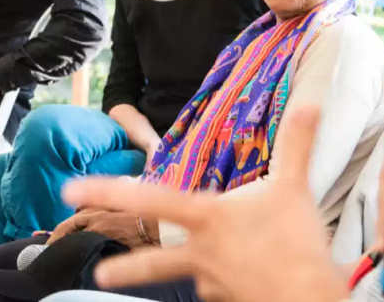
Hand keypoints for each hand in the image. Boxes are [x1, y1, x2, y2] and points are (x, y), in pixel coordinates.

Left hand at [62, 107, 348, 301]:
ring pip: (195, 274)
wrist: (309, 297)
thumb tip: (311, 101)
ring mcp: (212, 282)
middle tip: (101, 272)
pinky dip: (228, 279)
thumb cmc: (295, 242)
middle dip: (127, 268)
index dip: (110, 190)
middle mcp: (201, 253)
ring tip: (213, 267)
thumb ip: (296, 142)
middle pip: (155, 263)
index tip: (72, 188)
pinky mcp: (227, 299)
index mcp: (207, 219)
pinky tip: (246, 274)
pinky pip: (221, 287)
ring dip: (197, 268)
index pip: (152, 199)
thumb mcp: (294, 186)